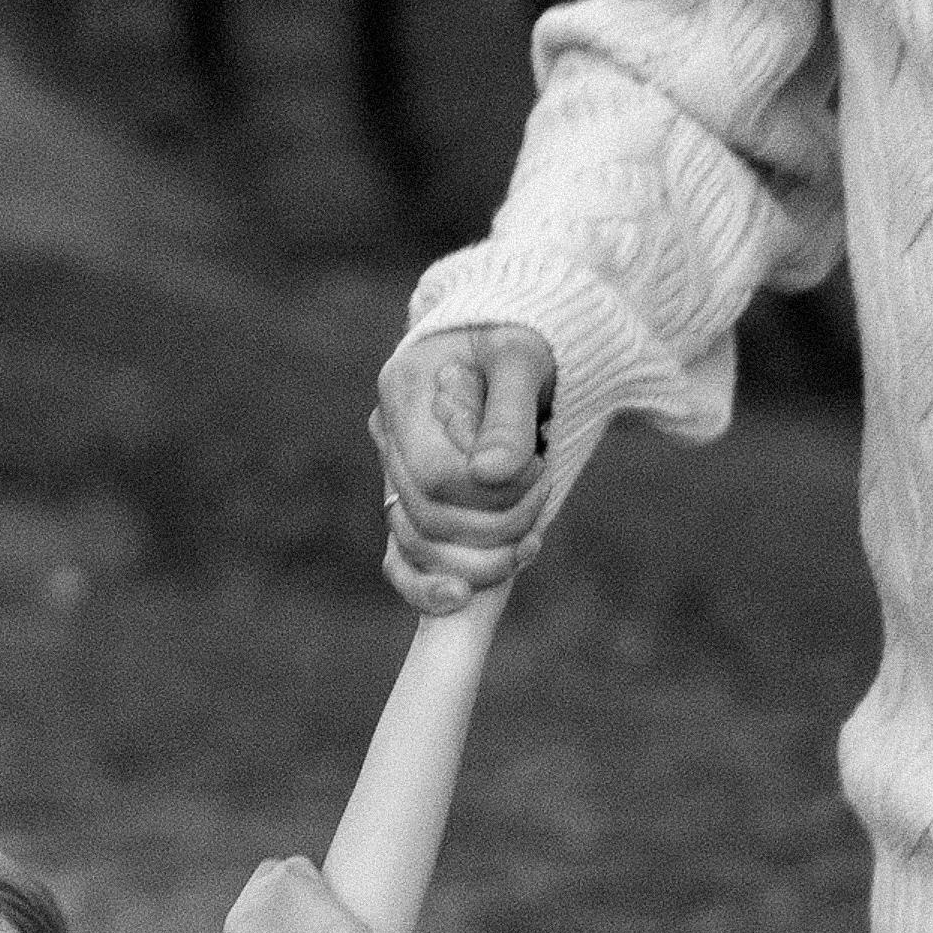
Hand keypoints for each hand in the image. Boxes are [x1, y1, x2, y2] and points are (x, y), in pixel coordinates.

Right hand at [370, 325, 555, 613]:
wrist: (510, 336)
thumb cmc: (522, 334)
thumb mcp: (524, 357)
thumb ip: (509, 412)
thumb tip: (492, 475)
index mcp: (403, 389)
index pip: (439, 477)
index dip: (493, 496)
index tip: (540, 472)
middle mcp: (387, 435)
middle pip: (428, 518)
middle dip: (496, 526)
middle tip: (545, 492)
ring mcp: (393, 472)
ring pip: (418, 546)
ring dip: (481, 556)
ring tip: (531, 537)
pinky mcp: (408, 502)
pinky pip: (400, 561)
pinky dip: (427, 588)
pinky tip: (462, 597)